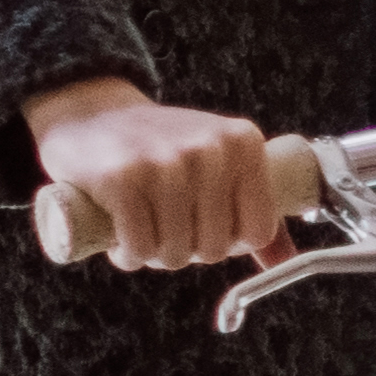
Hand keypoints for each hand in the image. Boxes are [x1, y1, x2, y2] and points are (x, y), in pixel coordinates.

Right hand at [23, 80, 291, 270]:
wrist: (92, 114)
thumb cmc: (161, 148)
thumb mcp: (219, 162)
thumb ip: (254, 207)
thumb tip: (283, 260)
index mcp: (244, 143)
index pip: (258, 231)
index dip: (230, 243)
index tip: (205, 229)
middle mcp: (211, 149)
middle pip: (216, 248)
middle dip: (187, 252)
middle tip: (166, 232)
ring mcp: (167, 162)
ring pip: (176, 252)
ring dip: (155, 256)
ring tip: (143, 232)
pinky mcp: (122, 179)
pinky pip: (138, 248)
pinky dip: (128, 256)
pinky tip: (121, 240)